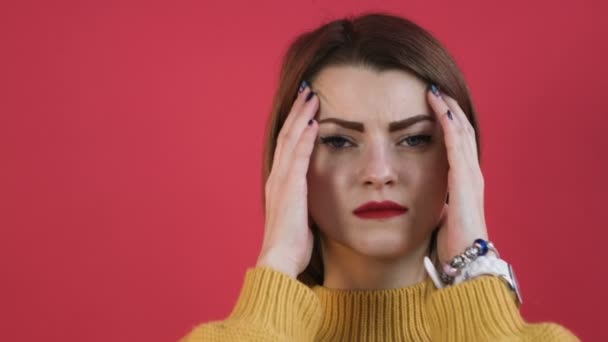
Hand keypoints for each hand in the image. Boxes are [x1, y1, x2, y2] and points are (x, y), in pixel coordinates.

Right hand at [256, 83, 319, 277]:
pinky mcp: (290, 188)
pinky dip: (305, 138)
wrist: (279, 259)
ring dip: (301, 117)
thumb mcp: (299, 215)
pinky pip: (298, 157)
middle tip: (308, 91)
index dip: (295, 124)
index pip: (287, 145)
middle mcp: (277, 176)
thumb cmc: (291, 242)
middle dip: (297, 112)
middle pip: (286, 135)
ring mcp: (282, 181)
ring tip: (311, 97)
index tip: (306, 108)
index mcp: (279, 182)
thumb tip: (314, 194)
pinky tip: (313, 123)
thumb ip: (304, 199)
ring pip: (290, 140)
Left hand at [426, 86, 488, 264]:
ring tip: (435, 90)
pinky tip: (439, 108)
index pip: (458, 142)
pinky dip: (448, 123)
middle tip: (435, 89)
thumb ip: (434, 200)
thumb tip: (418, 197)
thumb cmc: (452, 242)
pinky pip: (456, 144)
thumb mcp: (441, 213)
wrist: (466, 259)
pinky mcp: (464, 179)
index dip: (447, 122)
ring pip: (461, 131)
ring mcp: (470, 174)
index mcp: (465, 181)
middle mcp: (471, 173)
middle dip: (449, 108)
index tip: (433, 105)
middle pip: (462, 130)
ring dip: (448, 109)